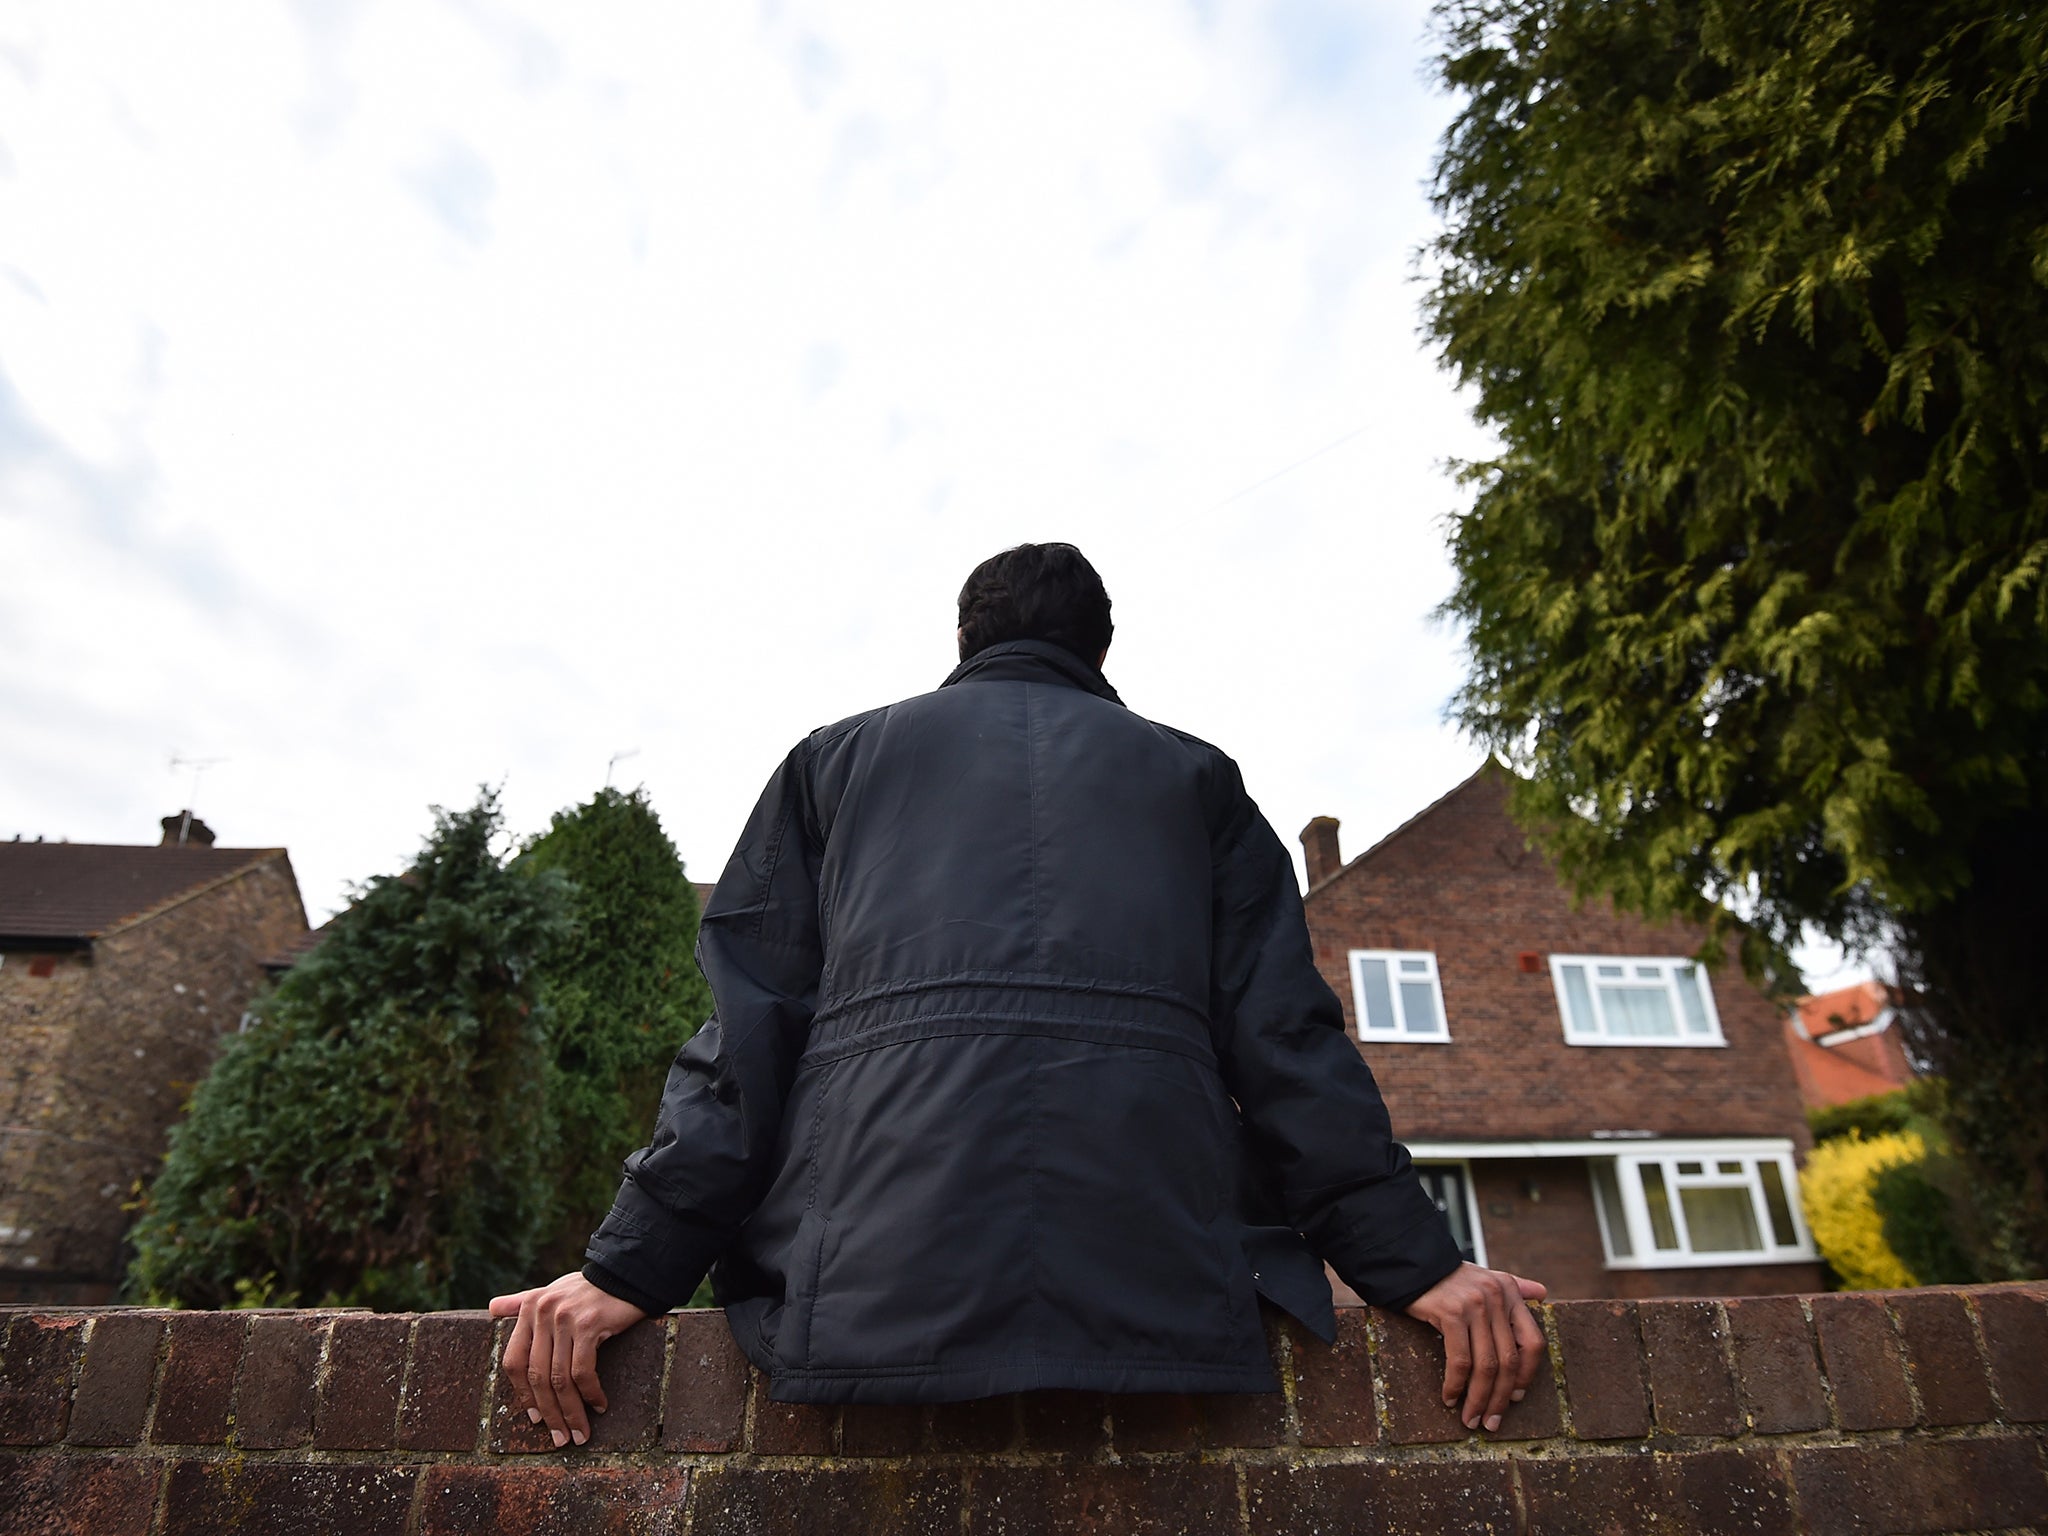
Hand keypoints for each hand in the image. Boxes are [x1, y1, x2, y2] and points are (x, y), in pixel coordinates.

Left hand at [489, 1272, 648, 1447]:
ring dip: (571, 1412)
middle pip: (537, 1375)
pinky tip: (599, 1405)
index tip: (536, 1418)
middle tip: (560, 1437)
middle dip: (549, 1413)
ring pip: (560, 1378)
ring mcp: (564, 1319)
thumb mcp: (552, 1291)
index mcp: (529, 1309)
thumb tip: (491, 1308)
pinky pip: (583, 1371)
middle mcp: (542, 1313)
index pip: (514, 1361)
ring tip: (580, 1432)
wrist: (626, 1274)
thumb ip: (520, 1302)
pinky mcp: (588, 1325)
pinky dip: (590, 1394)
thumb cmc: (589, 1288)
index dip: (523, 1394)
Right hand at [1403, 1262, 1547, 1432]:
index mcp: (1510, 1292)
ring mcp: (1475, 1305)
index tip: (1514, 1397)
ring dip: (1478, 1399)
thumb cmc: (1449, 1277)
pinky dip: (1456, 1385)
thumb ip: (1515, 1288)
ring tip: (1470, 1418)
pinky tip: (1450, 1398)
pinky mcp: (1451, 1312)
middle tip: (1490, 1421)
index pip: (1533, 1343)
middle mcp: (1497, 1297)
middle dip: (1500, 1398)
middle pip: (1508, 1361)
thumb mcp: (1486, 1277)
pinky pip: (1459, 1360)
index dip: (1526, 1375)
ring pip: (1486, 1366)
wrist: (1412, 1262)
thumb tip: (1543, 1294)